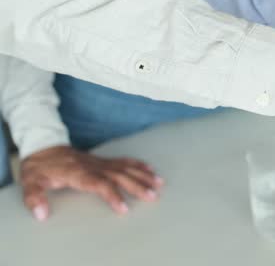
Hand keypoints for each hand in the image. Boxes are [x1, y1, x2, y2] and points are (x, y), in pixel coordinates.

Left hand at [20, 146, 162, 220]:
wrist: (44, 147)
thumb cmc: (39, 167)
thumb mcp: (30, 182)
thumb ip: (34, 197)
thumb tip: (41, 214)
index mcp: (77, 173)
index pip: (99, 184)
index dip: (112, 195)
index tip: (124, 208)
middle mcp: (93, 166)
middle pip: (119, 176)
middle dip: (137, 186)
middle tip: (153, 196)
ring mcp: (100, 162)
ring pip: (125, 168)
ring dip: (143, 175)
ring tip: (159, 183)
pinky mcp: (103, 160)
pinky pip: (124, 161)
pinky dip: (138, 165)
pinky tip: (150, 169)